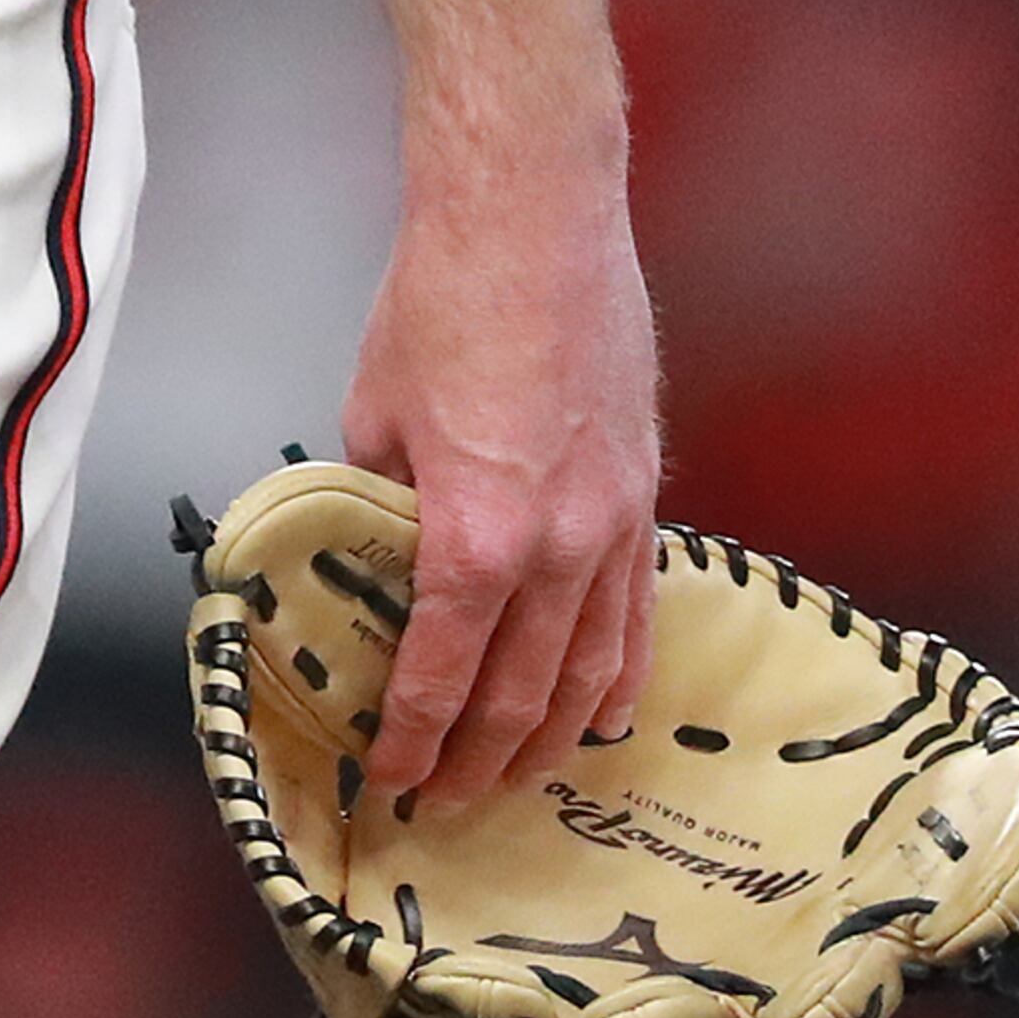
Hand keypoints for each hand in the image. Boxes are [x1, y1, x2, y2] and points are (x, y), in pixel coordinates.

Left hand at [340, 142, 659, 818]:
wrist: (533, 218)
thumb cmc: (442, 299)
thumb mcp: (375, 413)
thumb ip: (382, 504)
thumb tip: (377, 559)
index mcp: (473, 534)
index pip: (437, 674)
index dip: (410, 739)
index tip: (389, 776)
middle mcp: (555, 548)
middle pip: (518, 696)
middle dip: (475, 760)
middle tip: (445, 799)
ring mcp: (612, 526)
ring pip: (589, 673)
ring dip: (548, 741)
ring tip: (514, 779)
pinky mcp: (644, 497)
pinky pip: (638, 617)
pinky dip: (617, 679)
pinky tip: (601, 715)